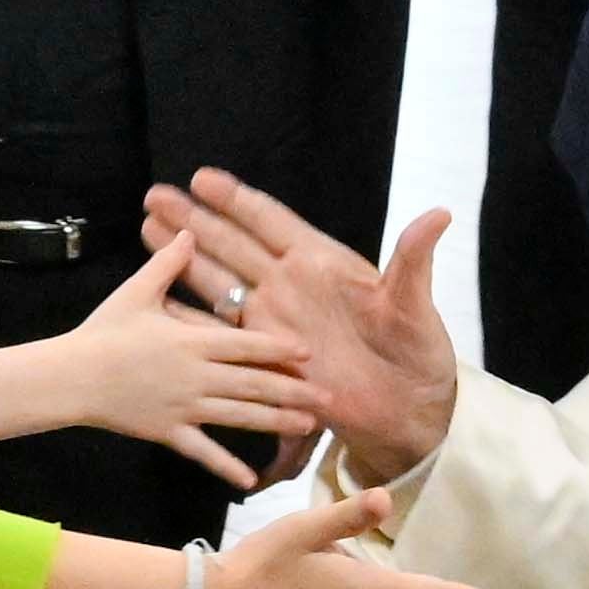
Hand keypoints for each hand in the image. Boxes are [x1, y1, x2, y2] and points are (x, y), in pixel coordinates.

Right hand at [41, 225, 328, 484]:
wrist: (70, 376)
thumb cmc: (103, 331)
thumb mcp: (136, 292)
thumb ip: (167, 264)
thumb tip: (188, 233)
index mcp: (192, 341)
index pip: (246, 344)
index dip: (279, 348)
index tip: (309, 352)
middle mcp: (196, 376)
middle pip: (253, 383)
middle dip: (293, 390)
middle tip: (328, 396)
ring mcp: (184, 407)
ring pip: (239, 416)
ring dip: (276, 422)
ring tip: (308, 426)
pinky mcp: (168, 433)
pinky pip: (203, 452)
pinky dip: (227, 467)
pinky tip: (251, 480)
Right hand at [143, 171, 458, 474]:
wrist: (410, 410)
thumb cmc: (418, 353)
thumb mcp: (414, 306)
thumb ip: (414, 260)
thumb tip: (439, 215)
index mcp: (323, 263)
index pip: (272, 222)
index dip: (236, 200)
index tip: (202, 178)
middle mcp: (291, 286)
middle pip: (234, 245)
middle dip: (194, 220)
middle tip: (155, 196)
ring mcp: (275, 322)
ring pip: (220, 283)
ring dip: (183, 258)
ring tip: (149, 230)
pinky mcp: (267, 357)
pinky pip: (223, 335)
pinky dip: (192, 319)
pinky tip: (163, 304)